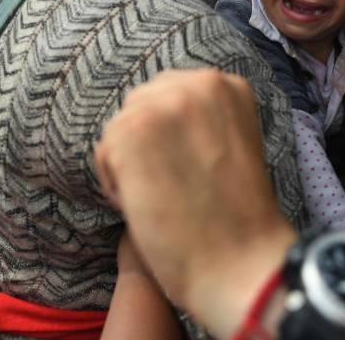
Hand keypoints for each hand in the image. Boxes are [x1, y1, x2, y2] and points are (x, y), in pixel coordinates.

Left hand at [95, 69, 295, 337]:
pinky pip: (105, 153)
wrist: (239, 261)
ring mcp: (163, 104)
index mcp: (227, 85)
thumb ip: (203, 118)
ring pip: (121, 128)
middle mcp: (197, 83)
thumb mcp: (233, 141)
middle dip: (146, 144)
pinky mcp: (131, 132)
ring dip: (130, 165)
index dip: (169, 134)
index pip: (171, 92)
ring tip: (162, 199)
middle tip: (170, 186)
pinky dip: (117, 185)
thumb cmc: (237, 215)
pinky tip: (148, 207)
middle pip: (142, 104)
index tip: (184, 167)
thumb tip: (159, 117)